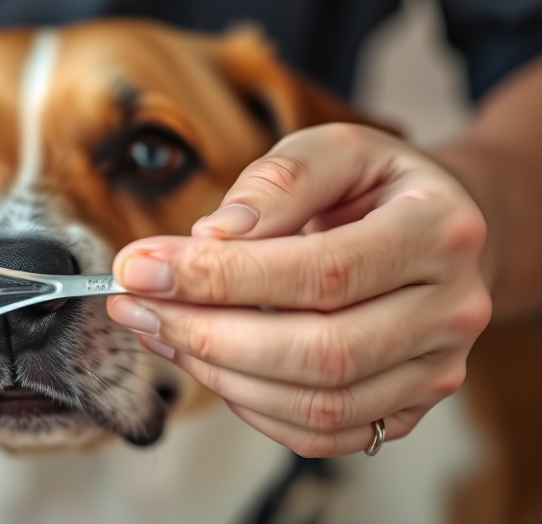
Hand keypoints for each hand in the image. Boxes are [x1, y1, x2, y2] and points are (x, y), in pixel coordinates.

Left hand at [107, 124, 490, 456]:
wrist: (436, 231)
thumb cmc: (375, 187)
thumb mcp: (334, 151)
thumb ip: (277, 184)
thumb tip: (211, 237)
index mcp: (439, 231)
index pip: (321, 271)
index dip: (221, 277)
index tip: (141, 267)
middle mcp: (451, 309)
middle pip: (322, 351)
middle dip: (208, 334)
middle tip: (135, 307)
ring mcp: (435, 369)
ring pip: (319, 404)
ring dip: (219, 374)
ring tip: (158, 331)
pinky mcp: (409, 408)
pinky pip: (324, 435)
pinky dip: (253, 409)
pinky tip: (207, 364)